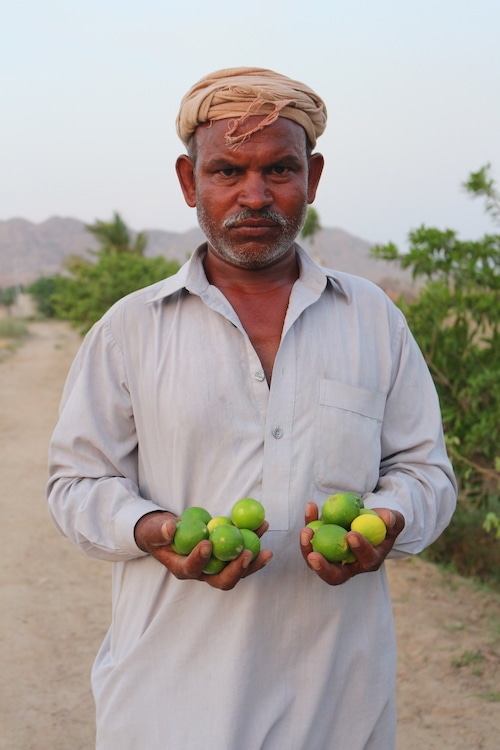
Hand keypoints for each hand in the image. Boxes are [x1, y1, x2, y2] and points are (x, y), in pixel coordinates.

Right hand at [134, 511, 272, 589]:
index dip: (200, 559)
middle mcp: (203, 572)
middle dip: (237, 570)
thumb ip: (160, 531)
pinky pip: (242, 552)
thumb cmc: (159, 533)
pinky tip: (263, 526)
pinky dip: (254, 540)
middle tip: (247, 553)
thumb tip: (170, 529)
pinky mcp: (227, 556)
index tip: (207, 544)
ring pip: (238, 570)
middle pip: (223, 579)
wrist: (169, 532)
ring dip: (253, 559)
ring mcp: (217, 565)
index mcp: (182, 568)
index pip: (192, 569)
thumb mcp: (154, 530)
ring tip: (267, 548)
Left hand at [300, 502, 404, 585]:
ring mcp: (332, 558)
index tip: (352, 534)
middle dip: (323, 568)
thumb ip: (394, 520)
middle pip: (334, 575)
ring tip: (306, 530)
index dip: (360, 549)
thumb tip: (387, 519)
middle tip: (314, 555)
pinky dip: (309, 524)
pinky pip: (312, 540)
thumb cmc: (383, 523)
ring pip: (316, 561)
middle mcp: (349, 565)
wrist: (368, 520)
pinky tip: (310, 507)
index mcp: (370, 561)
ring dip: (307, 548)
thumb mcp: (394, 520)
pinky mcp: (321, 546)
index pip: (365, 560)